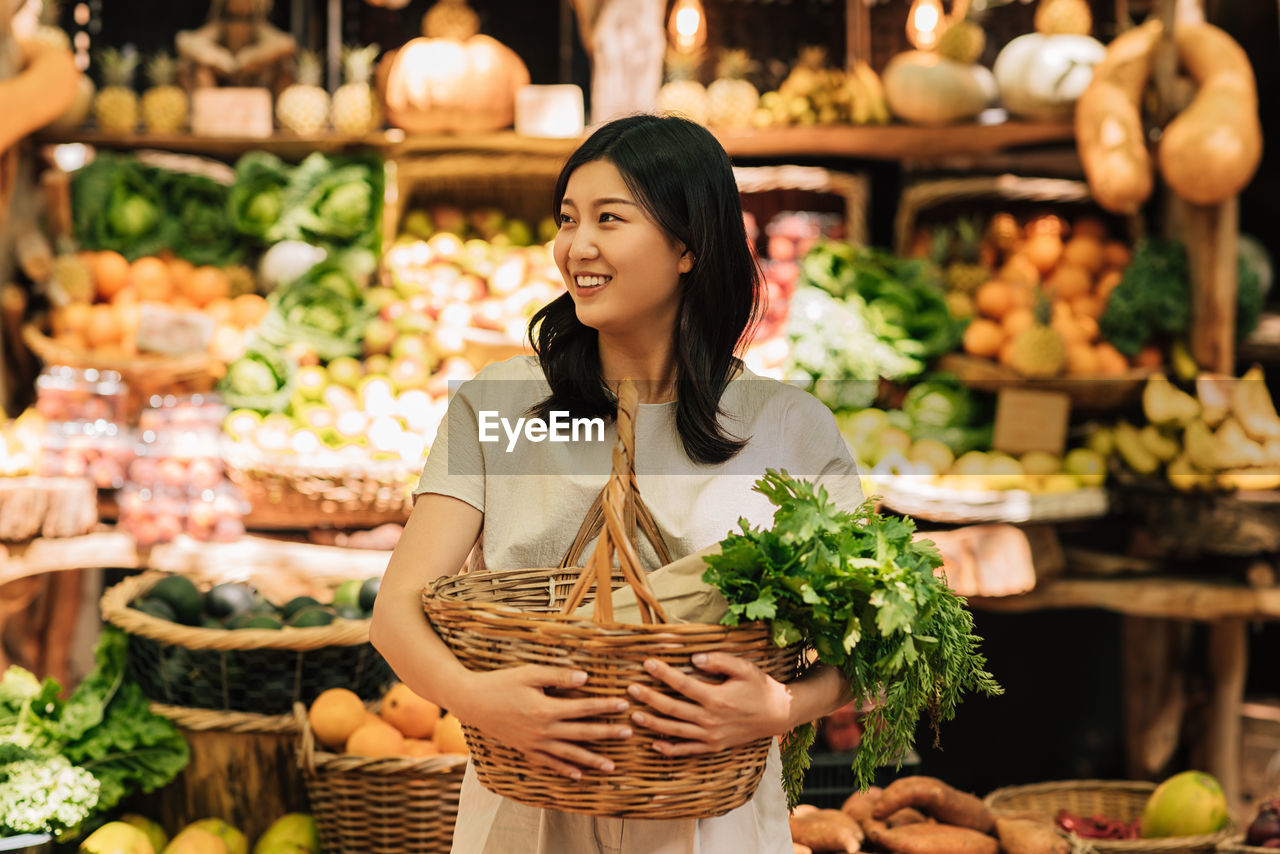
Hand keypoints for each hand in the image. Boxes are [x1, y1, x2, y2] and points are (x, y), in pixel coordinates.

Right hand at [453, 665, 632, 778]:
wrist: (472, 702)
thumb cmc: (502, 683)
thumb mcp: (530, 673)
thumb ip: (558, 676)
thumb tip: (586, 678)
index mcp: (546, 709)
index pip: (584, 708)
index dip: (605, 706)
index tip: (624, 704)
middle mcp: (543, 731)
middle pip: (582, 734)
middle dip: (607, 734)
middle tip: (629, 734)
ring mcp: (534, 744)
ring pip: (569, 754)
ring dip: (591, 760)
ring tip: (611, 766)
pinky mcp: (526, 750)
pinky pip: (549, 763)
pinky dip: (564, 769)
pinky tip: (578, 775)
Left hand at [626, 653, 791, 755]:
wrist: (778, 714)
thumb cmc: (760, 687)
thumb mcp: (743, 668)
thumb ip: (718, 661)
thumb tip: (693, 657)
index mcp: (716, 698)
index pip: (682, 684)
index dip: (663, 673)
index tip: (647, 663)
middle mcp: (710, 720)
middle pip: (672, 709)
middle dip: (649, 698)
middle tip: (630, 689)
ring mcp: (711, 736)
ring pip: (675, 731)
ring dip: (652, 724)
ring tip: (634, 716)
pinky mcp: (714, 747)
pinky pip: (687, 751)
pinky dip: (670, 749)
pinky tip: (654, 745)